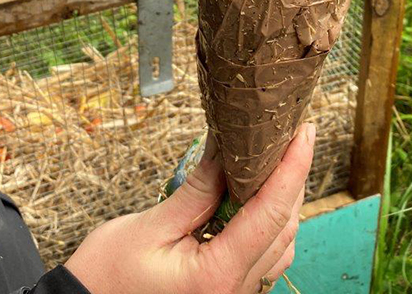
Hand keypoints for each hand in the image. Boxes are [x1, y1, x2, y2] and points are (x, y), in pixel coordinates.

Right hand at [64, 123, 315, 293]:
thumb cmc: (107, 277)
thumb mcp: (148, 228)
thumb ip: (196, 192)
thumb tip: (226, 152)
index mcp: (216, 275)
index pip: (269, 212)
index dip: (292, 168)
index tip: (304, 132)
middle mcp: (235, 292)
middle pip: (283, 228)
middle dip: (292, 178)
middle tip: (294, 134)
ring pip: (280, 245)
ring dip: (284, 201)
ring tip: (279, 159)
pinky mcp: (227, 293)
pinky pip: (264, 258)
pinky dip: (268, 223)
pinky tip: (257, 196)